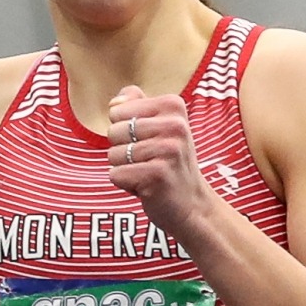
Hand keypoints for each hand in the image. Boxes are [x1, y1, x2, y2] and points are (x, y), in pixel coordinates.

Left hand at [102, 85, 219, 237]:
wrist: (192, 203)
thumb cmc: (169, 162)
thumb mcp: (159, 126)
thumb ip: (135, 105)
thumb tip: (114, 102)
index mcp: (173, 105)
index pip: (117, 110)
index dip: (123, 130)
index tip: (148, 141)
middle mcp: (174, 124)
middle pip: (113, 131)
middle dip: (122, 150)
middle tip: (148, 160)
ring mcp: (168, 150)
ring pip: (113, 154)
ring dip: (125, 168)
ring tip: (148, 172)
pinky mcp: (158, 175)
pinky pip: (116, 175)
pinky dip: (125, 184)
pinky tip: (147, 186)